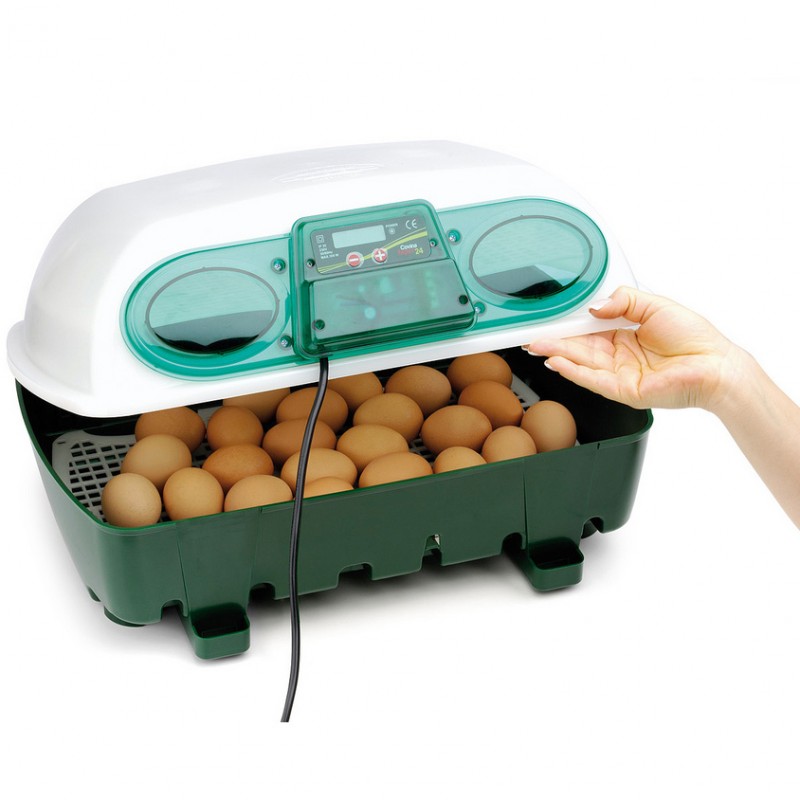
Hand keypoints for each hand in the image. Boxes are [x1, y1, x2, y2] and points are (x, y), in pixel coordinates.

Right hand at [525, 286, 740, 410]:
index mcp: (625, 335)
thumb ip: (624, 300)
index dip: (568, 324)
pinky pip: (593, 380)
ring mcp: (619, 374)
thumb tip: (595, 305)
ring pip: (582, 362)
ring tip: (537, 346)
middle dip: (554, 341)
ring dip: (558, 354)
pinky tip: (558, 362)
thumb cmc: (695, 337)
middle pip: (580, 346)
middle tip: (531, 335)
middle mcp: (619, 356)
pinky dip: (574, 371)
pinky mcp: (623, 391)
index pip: (589, 328)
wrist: (715, 366)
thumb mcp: (655, 304)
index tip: (549, 318)